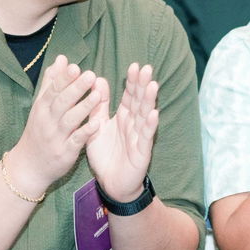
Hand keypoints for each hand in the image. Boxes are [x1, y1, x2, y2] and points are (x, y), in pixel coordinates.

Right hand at [6, 55, 108, 196]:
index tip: (75, 66)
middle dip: (75, 88)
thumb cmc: (39, 131)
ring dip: (83, 107)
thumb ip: (52, 82)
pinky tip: (97, 124)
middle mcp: (47, 121)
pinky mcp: (64, 153)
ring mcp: (55, 137)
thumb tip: (62, 58)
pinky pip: (75, 141)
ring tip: (98, 95)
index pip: (53, 90)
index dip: (64, 78)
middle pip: (61, 102)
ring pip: (69, 120)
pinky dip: (85, 132)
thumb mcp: (41, 106)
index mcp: (42, 107)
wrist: (29, 166)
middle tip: (90, 75)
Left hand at [85, 63, 158, 202]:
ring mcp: (139, 137)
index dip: (132, 82)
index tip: (134, 66)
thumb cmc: (105, 154)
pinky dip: (149, 125)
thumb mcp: (97, 126)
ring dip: (149, 101)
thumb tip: (98, 79)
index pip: (130, 96)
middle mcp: (134, 124)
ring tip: (152, 85)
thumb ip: (98, 105)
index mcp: (124, 117)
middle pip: (140, 102)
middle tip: (146, 68)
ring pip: (145, 116)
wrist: (110, 183)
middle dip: (143, 85)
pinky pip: (145, 137)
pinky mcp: (141, 151)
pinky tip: (153, 113)